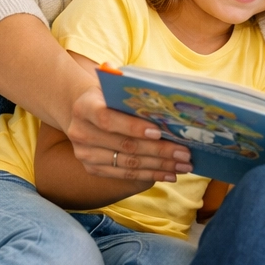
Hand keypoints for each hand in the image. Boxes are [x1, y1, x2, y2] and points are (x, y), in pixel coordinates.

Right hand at [65, 84, 192, 180]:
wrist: (86, 112)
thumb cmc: (109, 97)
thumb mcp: (115, 90)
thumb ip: (133, 96)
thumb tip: (167, 105)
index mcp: (84, 107)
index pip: (107, 119)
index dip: (133, 127)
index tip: (158, 132)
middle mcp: (80, 132)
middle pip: (124, 145)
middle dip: (158, 150)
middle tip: (184, 153)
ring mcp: (85, 154)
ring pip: (128, 163)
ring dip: (159, 166)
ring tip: (183, 165)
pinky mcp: (93, 169)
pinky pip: (125, 175)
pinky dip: (150, 175)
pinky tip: (169, 173)